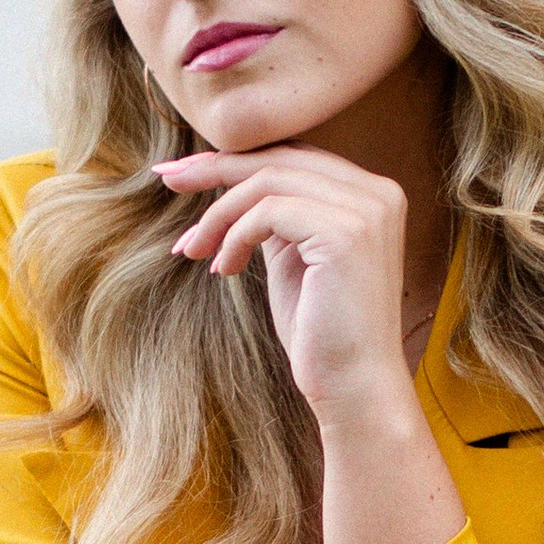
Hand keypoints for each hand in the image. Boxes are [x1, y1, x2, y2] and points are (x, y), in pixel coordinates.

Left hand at [156, 144, 422, 424]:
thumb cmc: (322, 334)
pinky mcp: (345, 233)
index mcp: (371, 195)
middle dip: (214, 166)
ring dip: (219, 214)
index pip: (294, 155)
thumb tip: (230, 185)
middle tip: (166, 180)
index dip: (236, 160)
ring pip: (268, 181)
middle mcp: (377, 192)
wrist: (355, 388)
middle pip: (279, 157)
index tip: (184, 172)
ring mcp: (365, 210)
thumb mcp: (294, 260)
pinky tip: (224, 269)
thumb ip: (277, 218)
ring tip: (194, 250)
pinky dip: (234, 236)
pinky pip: (267, 211)